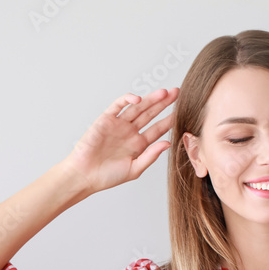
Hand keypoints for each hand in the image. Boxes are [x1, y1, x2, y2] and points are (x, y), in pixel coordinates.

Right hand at [63, 87, 178, 196]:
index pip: (158, 129)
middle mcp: (130, 132)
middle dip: (164, 104)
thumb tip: (167, 144)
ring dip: (150, 100)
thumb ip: (150, 156)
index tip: (183, 113)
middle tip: (177, 93)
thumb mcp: (134, 169)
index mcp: (139, 144)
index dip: (170, 120)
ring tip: (164, 93)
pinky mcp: (105, 120)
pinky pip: (117, 106)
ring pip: (137, 108)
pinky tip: (138, 99)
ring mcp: (118, 125)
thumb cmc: (107, 177)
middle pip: (150, 114)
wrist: (85, 176)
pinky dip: (127, 100)